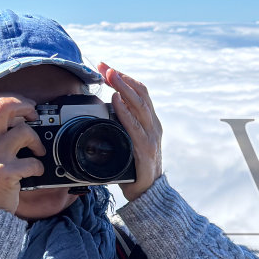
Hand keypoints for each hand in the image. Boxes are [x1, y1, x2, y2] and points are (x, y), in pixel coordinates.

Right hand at [0, 95, 44, 213]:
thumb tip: (17, 116)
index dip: (14, 99)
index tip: (26, 108)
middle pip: (5, 106)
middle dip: (27, 108)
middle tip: (35, 118)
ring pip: (24, 131)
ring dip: (37, 142)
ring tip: (37, 152)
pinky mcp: (3, 173)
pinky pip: (32, 161)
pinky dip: (39, 167)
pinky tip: (35, 172)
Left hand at [95, 63, 162, 200]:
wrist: (148, 192)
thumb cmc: (136, 166)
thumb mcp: (129, 140)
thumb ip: (122, 125)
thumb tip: (108, 106)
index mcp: (149, 121)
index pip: (140, 92)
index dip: (125, 77)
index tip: (107, 67)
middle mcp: (153, 125)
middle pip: (140, 94)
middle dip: (121, 78)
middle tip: (106, 67)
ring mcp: (151, 136)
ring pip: (140, 106)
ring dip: (123, 88)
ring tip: (111, 76)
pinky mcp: (145, 150)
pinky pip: (135, 128)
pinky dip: (125, 112)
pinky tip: (116, 103)